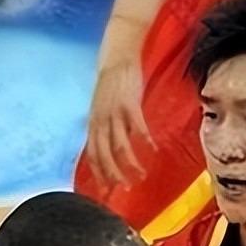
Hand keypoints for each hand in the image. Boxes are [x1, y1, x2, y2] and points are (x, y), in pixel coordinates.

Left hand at [85, 56, 155, 192]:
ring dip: (130, 163)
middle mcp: (100, 121)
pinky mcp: (129, 104)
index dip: (99, 173)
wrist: (117, 56)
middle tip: (125, 188)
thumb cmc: (112, 83)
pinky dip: (144, 140)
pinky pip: (137, 127)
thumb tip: (109, 146)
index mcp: (93, 123)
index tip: (107, 189)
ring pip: (119, 146)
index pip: (93, 154)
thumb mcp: (102, 108)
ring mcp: (114, 113)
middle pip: (104, 155)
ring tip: (141, 175)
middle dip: (114, 175)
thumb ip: (105, 127)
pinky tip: (152, 149)